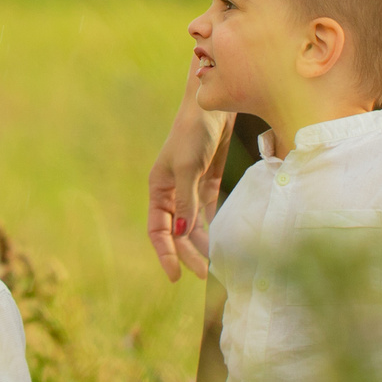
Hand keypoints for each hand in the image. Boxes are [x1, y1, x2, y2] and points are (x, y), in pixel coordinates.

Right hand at [145, 87, 223, 281]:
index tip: (176, 275)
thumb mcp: (187, 168)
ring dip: (203, 244)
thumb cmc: (193, 133)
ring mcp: (191, 189)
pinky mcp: (209, 184)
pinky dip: (215, 228)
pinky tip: (223, 242)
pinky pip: (210, 213)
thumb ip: (186, 202)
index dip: (165, 253)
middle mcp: (172, 193)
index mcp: (159, 189)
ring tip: (216, 263)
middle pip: (178, 233)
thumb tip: (184, 234)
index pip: (158, 230)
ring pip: (195, 226)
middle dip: (188, 253)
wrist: (213, 106)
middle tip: (204, 273)